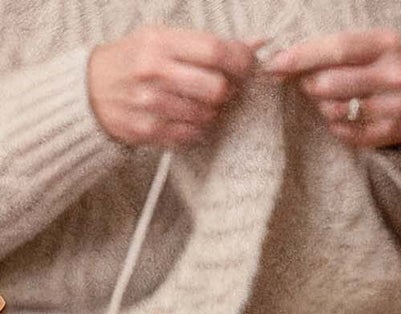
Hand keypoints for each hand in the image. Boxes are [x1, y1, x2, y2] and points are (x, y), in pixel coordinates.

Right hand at [88, 27, 256, 147]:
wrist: (89, 90)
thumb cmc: (135, 61)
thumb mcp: (163, 40)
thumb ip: (209, 44)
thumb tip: (259, 43)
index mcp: (159, 41)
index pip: (216, 50)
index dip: (241, 61)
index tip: (246, 66)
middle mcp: (154, 70)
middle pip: (218, 88)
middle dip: (227, 90)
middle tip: (220, 88)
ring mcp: (152, 103)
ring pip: (209, 115)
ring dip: (212, 111)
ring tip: (196, 101)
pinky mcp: (151, 130)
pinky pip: (195, 134)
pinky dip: (197, 128)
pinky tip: (183, 116)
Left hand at [267, 30, 400, 149]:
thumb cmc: (381, 65)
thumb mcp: (366, 46)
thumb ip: (331, 49)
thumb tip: (284, 61)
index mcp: (387, 44)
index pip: (337, 48)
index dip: (303, 56)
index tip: (275, 63)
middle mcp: (396, 76)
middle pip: (333, 83)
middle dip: (309, 84)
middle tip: (307, 84)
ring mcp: (397, 107)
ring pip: (338, 110)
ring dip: (322, 106)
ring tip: (328, 100)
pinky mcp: (393, 133)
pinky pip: (348, 133)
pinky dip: (336, 126)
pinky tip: (340, 118)